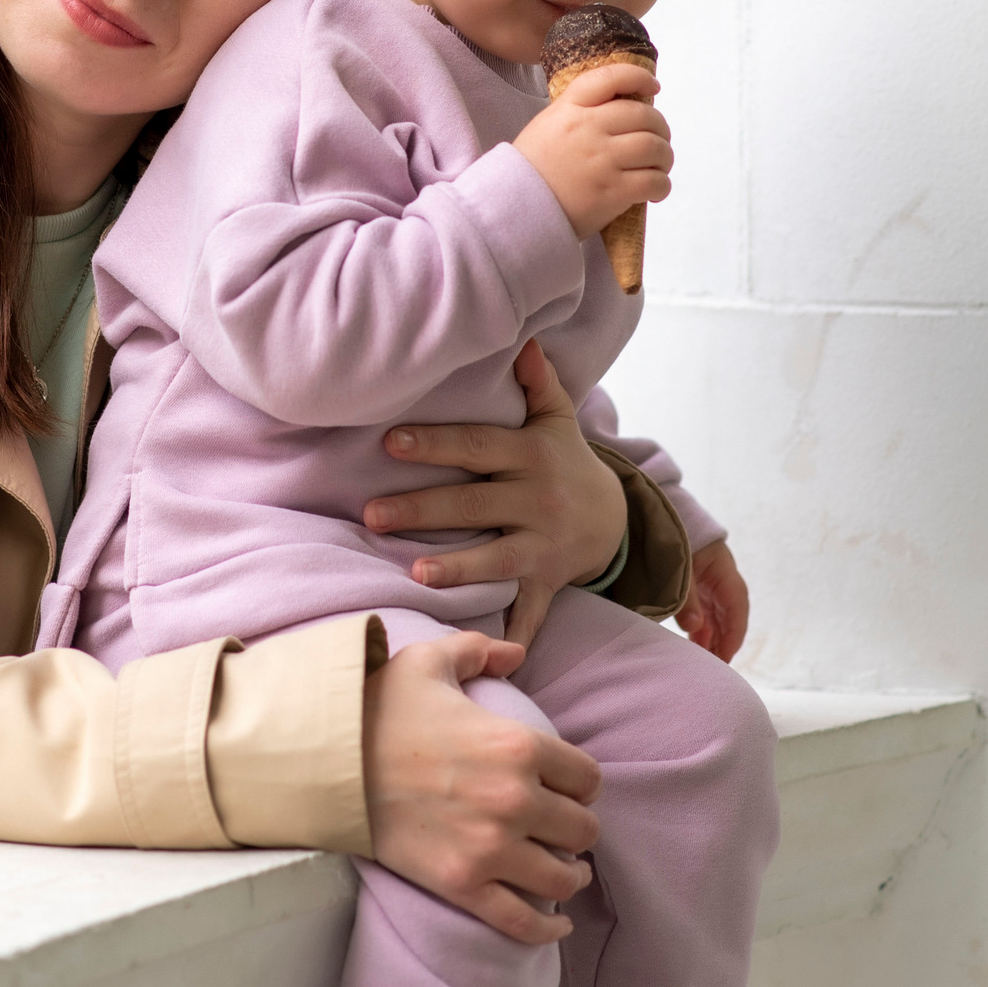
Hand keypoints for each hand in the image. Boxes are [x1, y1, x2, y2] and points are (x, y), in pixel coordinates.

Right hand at [363, 631, 600, 943]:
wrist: (324, 763)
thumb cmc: (376, 709)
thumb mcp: (426, 662)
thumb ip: (478, 650)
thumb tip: (516, 652)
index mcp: (516, 744)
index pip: (587, 777)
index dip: (580, 783)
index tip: (567, 788)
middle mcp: (514, 799)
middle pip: (582, 829)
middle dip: (575, 827)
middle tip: (558, 826)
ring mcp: (489, 847)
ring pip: (562, 876)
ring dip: (568, 874)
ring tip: (563, 870)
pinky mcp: (461, 884)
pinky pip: (522, 921)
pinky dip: (545, 927)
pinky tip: (556, 922)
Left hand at [367, 342, 627, 647]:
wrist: (617, 519)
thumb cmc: (567, 463)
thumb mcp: (557, 420)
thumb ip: (537, 382)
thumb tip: (521, 335)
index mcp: (531, 456)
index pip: (477, 446)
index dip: (435, 444)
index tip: (390, 443)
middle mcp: (538, 500)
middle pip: (474, 504)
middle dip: (422, 509)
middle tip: (371, 513)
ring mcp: (544, 545)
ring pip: (496, 558)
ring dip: (456, 567)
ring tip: (414, 572)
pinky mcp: (547, 582)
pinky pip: (529, 610)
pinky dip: (512, 633)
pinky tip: (490, 651)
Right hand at [512, 61, 669, 237]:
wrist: (514, 210)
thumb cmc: (533, 169)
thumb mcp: (548, 125)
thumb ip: (581, 112)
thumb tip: (625, 107)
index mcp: (569, 109)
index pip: (611, 77)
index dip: (639, 76)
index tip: (653, 86)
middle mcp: (587, 129)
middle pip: (644, 115)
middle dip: (660, 127)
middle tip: (658, 139)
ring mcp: (601, 160)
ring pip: (655, 147)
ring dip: (664, 157)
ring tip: (658, 166)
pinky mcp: (612, 192)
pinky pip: (654, 181)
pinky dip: (661, 185)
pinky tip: (654, 189)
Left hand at [676, 540, 749, 660]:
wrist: (657, 514)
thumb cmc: (670, 535)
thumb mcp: (678, 566)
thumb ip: (686, 596)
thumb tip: (695, 628)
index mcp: (722, 568)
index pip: (736, 605)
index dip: (734, 632)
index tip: (726, 655)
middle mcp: (720, 576)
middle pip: (728, 613)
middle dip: (724, 640)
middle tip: (716, 667)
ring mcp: (708, 580)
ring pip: (716, 613)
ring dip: (712, 636)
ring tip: (707, 661)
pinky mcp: (696, 583)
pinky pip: (704, 609)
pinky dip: (701, 627)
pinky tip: (696, 643)